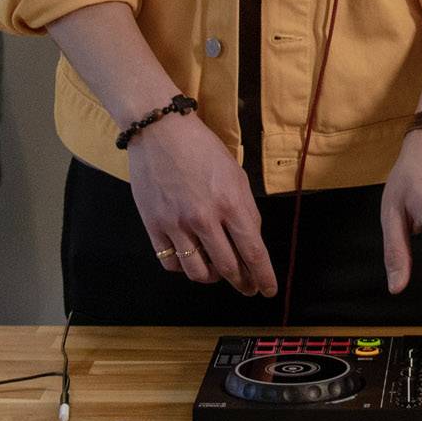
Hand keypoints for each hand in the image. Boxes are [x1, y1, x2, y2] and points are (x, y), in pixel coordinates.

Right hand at [128, 112, 276, 296]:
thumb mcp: (235, 174)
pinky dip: (183, 268)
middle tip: (247, 287)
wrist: (159, 130)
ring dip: (212, 278)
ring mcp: (176, 224)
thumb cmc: (201, 148)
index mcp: (230, 202)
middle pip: (228, 267)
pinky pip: (171, 263)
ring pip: (198, 272)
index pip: (253, 251)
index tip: (268, 290)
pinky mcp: (153, 225)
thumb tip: (249, 241)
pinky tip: (190, 260)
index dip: (263, 276)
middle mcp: (204, 218)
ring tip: (217, 272)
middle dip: (242, 282)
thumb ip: (245, 209)